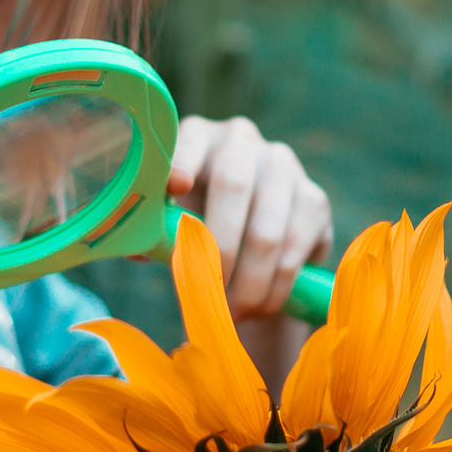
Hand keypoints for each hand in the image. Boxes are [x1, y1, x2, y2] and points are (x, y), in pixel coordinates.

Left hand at [168, 116, 334, 317]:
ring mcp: (283, 166)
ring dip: (246, 284)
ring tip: (231, 314)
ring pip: (267, 230)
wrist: (254, 243)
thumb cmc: (196, 226)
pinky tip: (259, 307)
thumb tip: (137, 247)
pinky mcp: (314, 199)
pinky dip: (274, 288)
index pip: (189, 141)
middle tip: (206, 291)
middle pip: (234, 186)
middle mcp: (242, 141)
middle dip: (217, 249)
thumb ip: (152, 231)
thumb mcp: (170, 223)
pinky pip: (295, 250)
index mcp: (198, 137)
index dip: (181, 162)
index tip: (175, 188)